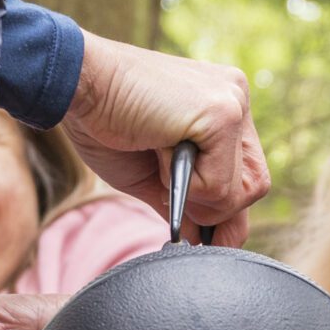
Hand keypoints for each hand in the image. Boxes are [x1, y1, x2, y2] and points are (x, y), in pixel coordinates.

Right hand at [63, 32, 268, 245]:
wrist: (75, 86)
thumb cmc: (104, 124)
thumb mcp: (153, 177)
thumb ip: (188, 207)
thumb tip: (205, 242)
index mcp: (222, 108)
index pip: (247, 176)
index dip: (222, 208)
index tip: (191, 220)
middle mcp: (236, 98)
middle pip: (254, 187)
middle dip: (213, 208)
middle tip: (168, 190)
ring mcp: (233, 102)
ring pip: (240, 191)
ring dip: (196, 196)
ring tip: (159, 158)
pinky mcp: (223, 113)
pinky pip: (220, 185)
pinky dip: (186, 187)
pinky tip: (158, 149)